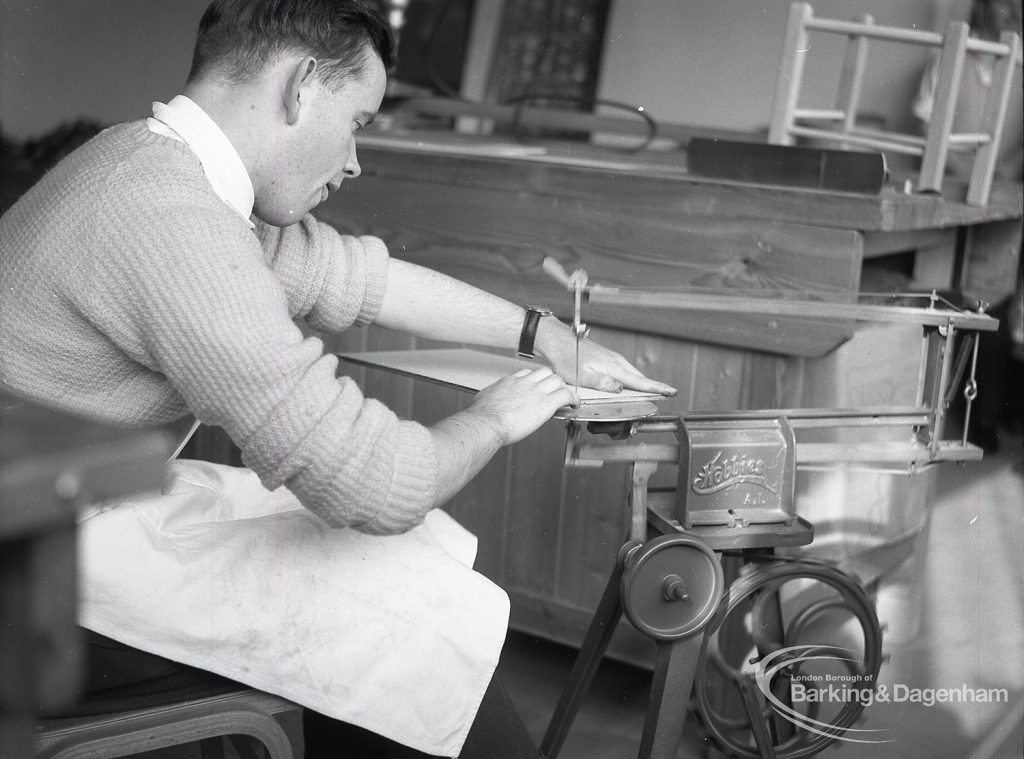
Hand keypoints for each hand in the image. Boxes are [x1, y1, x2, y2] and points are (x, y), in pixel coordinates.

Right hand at [469, 366, 578, 444]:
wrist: (486, 423)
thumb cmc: (482, 416)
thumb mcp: (483, 399)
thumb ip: (491, 397)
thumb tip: (486, 400)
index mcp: (510, 381)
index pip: (528, 373)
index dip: (536, 380)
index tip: (537, 387)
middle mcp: (524, 383)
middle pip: (545, 372)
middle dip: (551, 381)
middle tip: (554, 391)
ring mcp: (536, 391)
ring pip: (557, 380)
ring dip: (562, 388)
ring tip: (566, 397)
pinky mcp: (546, 404)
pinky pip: (566, 395)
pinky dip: (573, 398)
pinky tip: (574, 404)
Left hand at [537, 319, 676, 395]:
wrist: (557, 341)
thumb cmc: (566, 357)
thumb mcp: (581, 376)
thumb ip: (602, 383)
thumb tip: (619, 389)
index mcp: (613, 367)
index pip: (640, 380)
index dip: (657, 387)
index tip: (671, 391)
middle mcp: (616, 361)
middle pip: (639, 378)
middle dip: (653, 387)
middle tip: (665, 395)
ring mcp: (612, 359)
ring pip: (632, 375)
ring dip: (641, 385)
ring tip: (651, 395)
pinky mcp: (606, 360)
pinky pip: (623, 372)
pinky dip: (630, 380)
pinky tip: (627, 387)